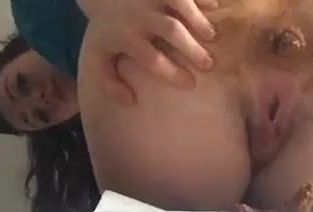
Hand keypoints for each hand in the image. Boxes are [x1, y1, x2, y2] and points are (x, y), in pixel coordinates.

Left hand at [77, 0, 219, 103]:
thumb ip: (110, 84)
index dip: (172, 73)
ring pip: (179, 3)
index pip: (151, 59)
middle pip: (170, 30)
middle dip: (191, 47)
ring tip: (212, 36)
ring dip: (198, 20)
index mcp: (125, 37)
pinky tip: (215, 8)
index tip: (190, 84)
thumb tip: (131, 101)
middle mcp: (139, 15)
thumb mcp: (98, 60)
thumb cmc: (106, 34)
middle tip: (208, 64)